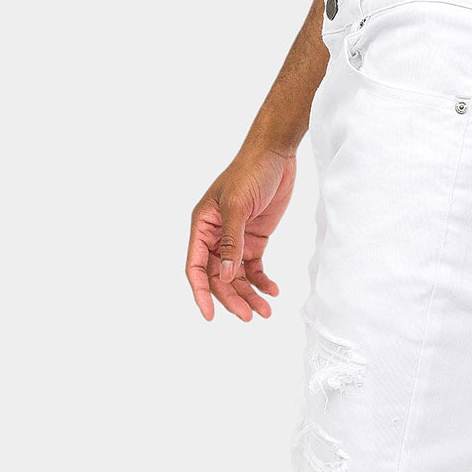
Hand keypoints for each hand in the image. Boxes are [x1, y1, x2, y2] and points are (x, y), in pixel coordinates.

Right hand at [186, 147, 296, 320]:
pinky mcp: (254, 241)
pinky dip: (262, 282)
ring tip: (265, 311)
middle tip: (249, 316)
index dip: (201, 292)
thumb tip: (226, 276)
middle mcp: (215, 236)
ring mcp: (235, 240)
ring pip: (237, 277)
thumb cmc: (250, 172)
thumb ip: (232, 243)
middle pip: (219, 278)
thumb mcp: (238, 207)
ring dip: (250, 295)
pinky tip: (272, 291)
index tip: (210, 315)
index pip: (196, 267)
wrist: (276, 154)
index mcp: (203, 226)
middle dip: (233, 298)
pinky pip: (254, 269)